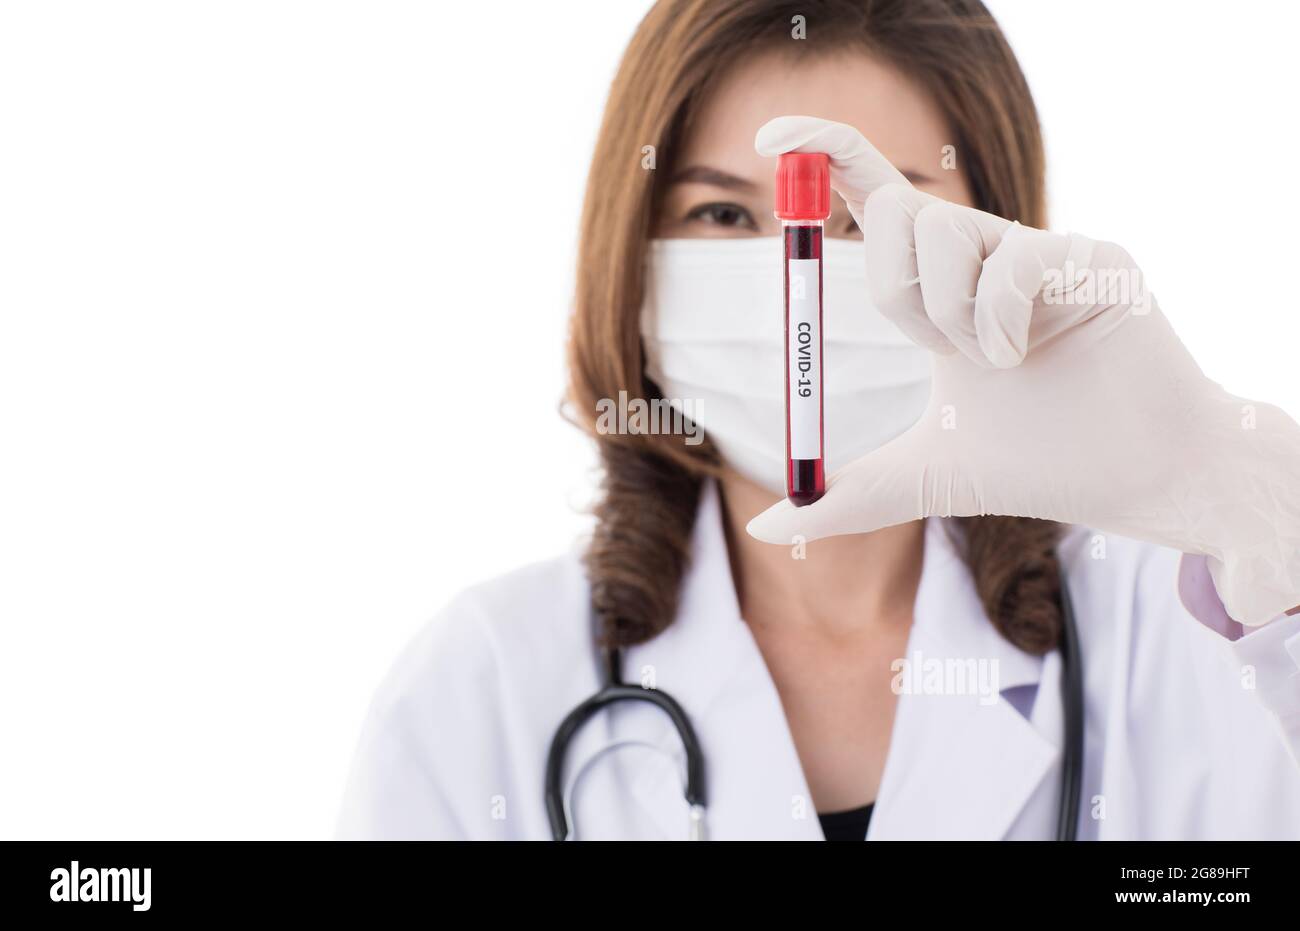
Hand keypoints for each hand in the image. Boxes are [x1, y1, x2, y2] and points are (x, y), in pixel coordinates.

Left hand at [747, 116, 1299, 625]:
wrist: (1130, 481)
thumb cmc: (1037, 467)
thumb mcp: (921, 480)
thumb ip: (846, 498)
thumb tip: (767, 528)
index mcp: (939, 291)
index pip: (876, 203)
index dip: (825, 158)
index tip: (772, 135)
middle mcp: (982, 259)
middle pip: (896, 206)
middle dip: (891, 283)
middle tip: (936, 346)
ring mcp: (1035, 251)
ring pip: (943, 228)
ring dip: (949, 317)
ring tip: (997, 366)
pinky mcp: (1088, 255)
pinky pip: (1009, 258)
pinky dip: (998, 321)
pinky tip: (1026, 359)